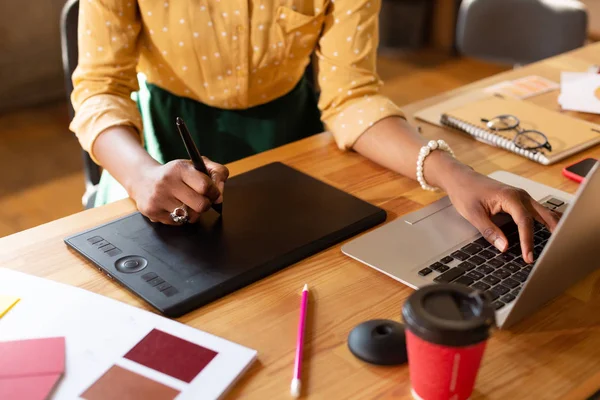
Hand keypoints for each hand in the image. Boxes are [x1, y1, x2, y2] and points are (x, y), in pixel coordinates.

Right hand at [129, 158, 228, 224]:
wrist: (143, 179)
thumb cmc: (175, 174)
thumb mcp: (195, 165)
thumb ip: (216, 173)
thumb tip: (220, 195)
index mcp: (179, 168)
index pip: (205, 186)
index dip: (214, 192)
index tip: (213, 193)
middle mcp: (167, 182)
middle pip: (201, 205)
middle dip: (206, 205)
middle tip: (202, 200)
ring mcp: (158, 198)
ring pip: (190, 216)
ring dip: (194, 212)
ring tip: (187, 203)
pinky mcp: (153, 212)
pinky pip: (178, 223)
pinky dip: (180, 218)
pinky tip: (174, 207)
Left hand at [443, 167, 559, 263]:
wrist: (461, 179)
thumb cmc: (465, 193)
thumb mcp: (473, 214)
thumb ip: (489, 231)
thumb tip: (504, 247)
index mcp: (510, 197)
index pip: (525, 222)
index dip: (528, 241)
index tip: (528, 257)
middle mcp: (521, 196)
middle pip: (544, 215)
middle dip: (552, 233)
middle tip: (553, 253)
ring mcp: (522, 197)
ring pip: (544, 213)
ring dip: (552, 227)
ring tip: (557, 245)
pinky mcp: (520, 201)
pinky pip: (537, 213)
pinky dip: (545, 223)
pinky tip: (549, 233)